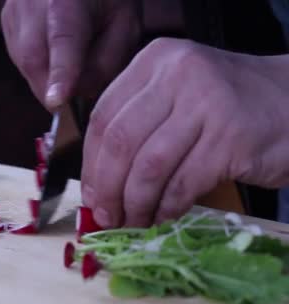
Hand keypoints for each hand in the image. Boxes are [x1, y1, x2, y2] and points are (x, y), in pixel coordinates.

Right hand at [1, 0, 143, 110]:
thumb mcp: (126, 24)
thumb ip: (107, 61)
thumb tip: (77, 94)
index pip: (64, 40)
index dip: (61, 73)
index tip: (57, 102)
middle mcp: (33, 1)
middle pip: (36, 59)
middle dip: (55, 89)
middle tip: (77, 95)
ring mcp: (14, 10)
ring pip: (26, 64)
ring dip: (48, 77)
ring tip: (72, 57)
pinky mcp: (7, 19)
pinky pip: (20, 59)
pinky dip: (40, 67)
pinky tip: (55, 50)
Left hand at [82, 38, 288, 227]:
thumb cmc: (226, 105)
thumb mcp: (175, 96)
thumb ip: (137, 126)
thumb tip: (98, 183)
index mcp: (154, 61)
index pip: (103, 116)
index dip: (90, 163)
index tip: (90, 194)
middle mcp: (178, 74)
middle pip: (120, 142)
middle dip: (107, 188)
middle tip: (106, 217)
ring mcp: (207, 103)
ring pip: (149, 166)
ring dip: (135, 204)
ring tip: (133, 223)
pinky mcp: (232, 137)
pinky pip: (183, 183)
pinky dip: (167, 207)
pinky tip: (162, 217)